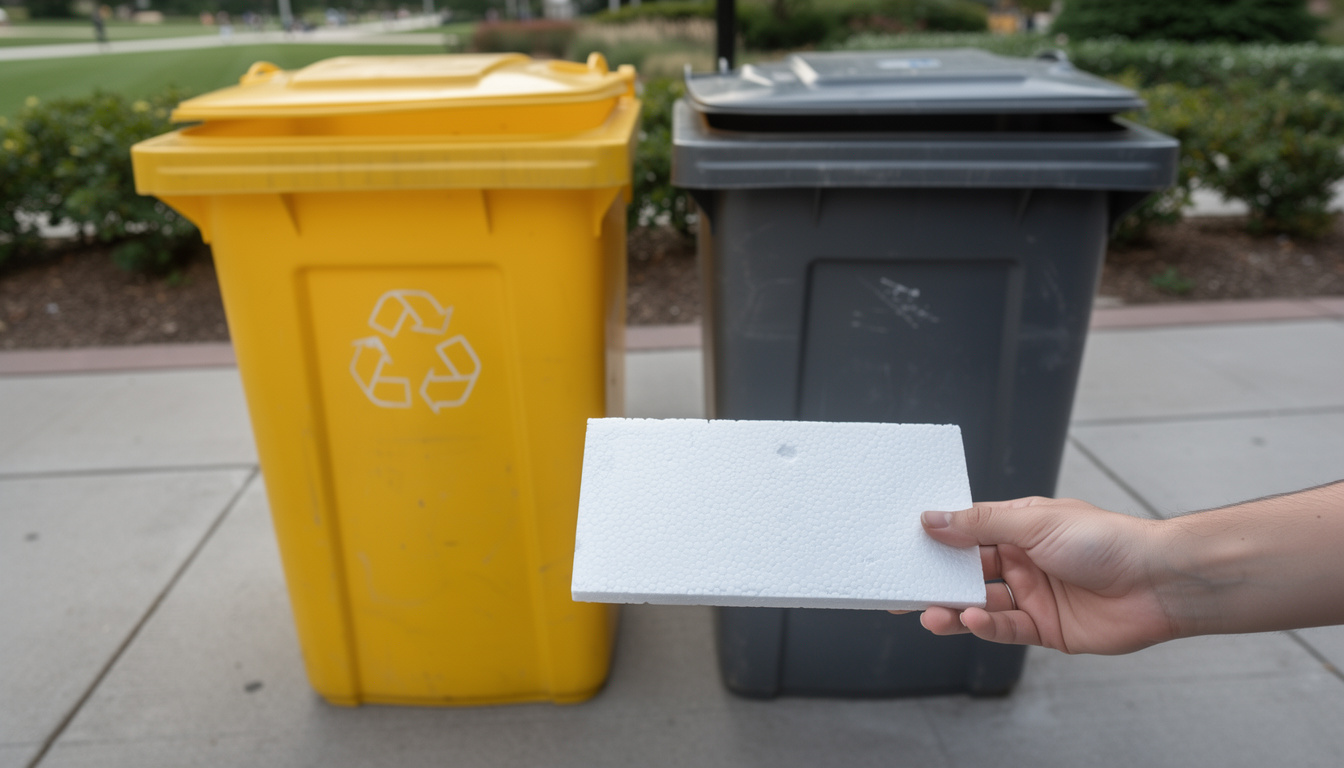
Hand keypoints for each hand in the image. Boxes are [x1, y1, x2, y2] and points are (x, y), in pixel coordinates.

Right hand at [915, 497, 1178, 654]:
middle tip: (902, 589)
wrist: (1159, 582)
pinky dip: (985, 626)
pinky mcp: (1046, 629)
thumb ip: (980, 523)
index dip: (938, 540)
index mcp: (1020, 528)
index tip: (904, 545)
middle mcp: (1023, 561)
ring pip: (981, 604)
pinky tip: (971, 619)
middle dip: (937, 581)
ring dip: (954, 608)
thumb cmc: (1107, 540)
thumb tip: (932, 518)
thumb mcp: (1034, 521)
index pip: (968, 533)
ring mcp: (1034, 596)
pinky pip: (1006, 629)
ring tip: (930, 613)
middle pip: (968, 572)